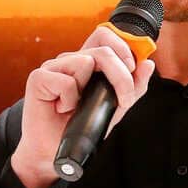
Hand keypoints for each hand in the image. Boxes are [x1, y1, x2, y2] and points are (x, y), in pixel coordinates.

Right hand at [10, 24, 155, 187]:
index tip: (133, 68)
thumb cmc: (81, 127)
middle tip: (124, 99)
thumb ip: (133, 87)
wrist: (54, 151)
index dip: (123, 46)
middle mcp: (71, 60)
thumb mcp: (115, 107)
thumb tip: (148, 64)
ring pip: (86, 62)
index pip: (105, 35)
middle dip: (121, 76)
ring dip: (90, 92)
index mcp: (87, 61)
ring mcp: (53, 67)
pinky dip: (69, 101)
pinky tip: (62, 109)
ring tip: (78, 106)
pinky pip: (66, 82)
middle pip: (103, 48)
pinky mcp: (39, 78)